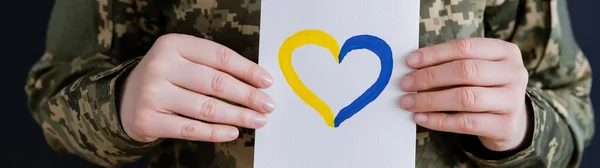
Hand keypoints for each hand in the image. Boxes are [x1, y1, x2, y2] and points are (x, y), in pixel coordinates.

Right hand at [119, 33, 274, 142]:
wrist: (125, 100)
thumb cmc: (167, 79)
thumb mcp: (185, 61)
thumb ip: (215, 67)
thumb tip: (257, 82)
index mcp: (173, 44)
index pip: (219, 56)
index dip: (247, 70)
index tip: (266, 82)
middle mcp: (161, 65)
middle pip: (216, 82)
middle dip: (248, 95)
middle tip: (267, 105)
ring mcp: (152, 93)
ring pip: (206, 108)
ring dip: (238, 116)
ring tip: (258, 120)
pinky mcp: (148, 119)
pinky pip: (191, 128)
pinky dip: (216, 132)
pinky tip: (233, 132)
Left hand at [399, 38, 530, 151]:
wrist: (510, 120)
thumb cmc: (484, 87)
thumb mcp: (476, 69)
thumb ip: (450, 64)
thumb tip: (413, 67)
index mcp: (505, 51)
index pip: (465, 47)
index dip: (435, 54)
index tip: (410, 61)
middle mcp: (514, 73)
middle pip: (466, 71)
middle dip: (430, 77)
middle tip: (405, 83)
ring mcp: (513, 100)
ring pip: (466, 98)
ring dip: (431, 100)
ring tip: (408, 102)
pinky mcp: (506, 125)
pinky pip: (466, 123)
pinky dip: (439, 121)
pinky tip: (421, 118)